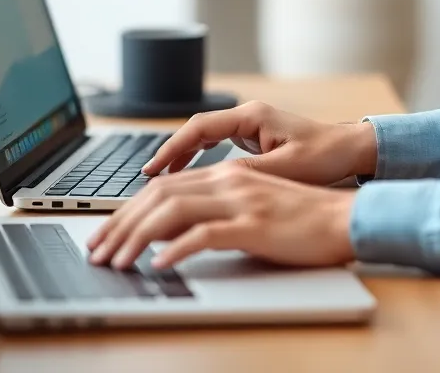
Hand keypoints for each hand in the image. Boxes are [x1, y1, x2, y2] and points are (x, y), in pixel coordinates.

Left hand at [86, 163, 355, 269]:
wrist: (343, 218)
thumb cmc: (302, 217)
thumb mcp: (252, 207)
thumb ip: (215, 211)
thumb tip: (169, 232)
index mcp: (228, 174)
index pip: (165, 186)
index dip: (128, 210)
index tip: (105, 234)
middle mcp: (230, 180)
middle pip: (160, 195)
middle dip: (120, 224)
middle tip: (97, 251)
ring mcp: (242, 200)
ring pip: (173, 211)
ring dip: (137, 238)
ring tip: (116, 261)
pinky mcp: (254, 224)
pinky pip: (205, 234)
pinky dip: (176, 249)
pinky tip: (159, 265)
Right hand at [141, 100, 377, 184]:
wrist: (349, 149)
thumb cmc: (324, 156)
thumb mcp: (284, 169)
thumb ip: (247, 173)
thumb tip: (211, 181)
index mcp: (252, 116)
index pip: (200, 127)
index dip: (172, 149)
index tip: (152, 170)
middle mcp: (248, 116)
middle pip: (196, 130)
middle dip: (170, 152)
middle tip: (147, 177)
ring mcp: (250, 125)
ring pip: (204, 136)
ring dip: (182, 155)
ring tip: (160, 179)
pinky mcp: (255, 137)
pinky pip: (216, 143)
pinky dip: (198, 156)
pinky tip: (187, 175)